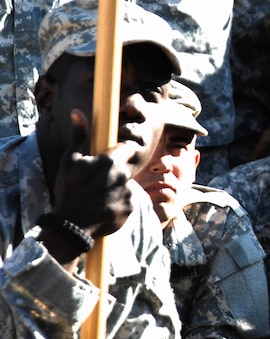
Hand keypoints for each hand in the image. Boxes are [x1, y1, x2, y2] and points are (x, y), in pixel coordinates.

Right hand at [51, 110, 135, 238]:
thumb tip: (77, 112)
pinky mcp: (131, 208)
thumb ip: (78, 136)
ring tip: (98, 198)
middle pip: (124, 169)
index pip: (125, 149)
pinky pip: (128, 201)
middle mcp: (124, 176)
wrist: (70, 226)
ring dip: (116, 189)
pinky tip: (104, 208)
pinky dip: (119, 204)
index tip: (108, 159)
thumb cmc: (68, 190)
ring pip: (126, 185)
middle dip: (113, 174)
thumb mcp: (69, 161)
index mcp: (110, 161)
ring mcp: (129, 193)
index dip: (117, 153)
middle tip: (95, 184)